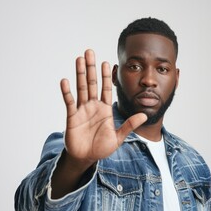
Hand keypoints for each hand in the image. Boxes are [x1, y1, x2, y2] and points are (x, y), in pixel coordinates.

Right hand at [60, 49, 146, 166]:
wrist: (87, 158)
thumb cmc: (102, 147)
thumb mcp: (119, 137)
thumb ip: (129, 125)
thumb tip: (145, 116)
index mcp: (105, 109)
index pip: (106, 89)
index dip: (106, 76)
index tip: (107, 62)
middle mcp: (93, 106)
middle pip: (92, 83)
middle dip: (91, 68)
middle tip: (89, 52)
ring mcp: (82, 110)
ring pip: (81, 88)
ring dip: (79, 74)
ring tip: (79, 59)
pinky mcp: (72, 116)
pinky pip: (70, 102)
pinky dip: (67, 92)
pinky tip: (65, 81)